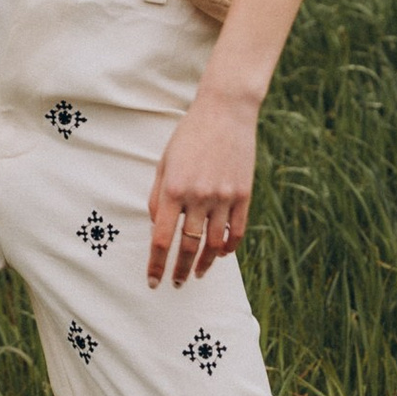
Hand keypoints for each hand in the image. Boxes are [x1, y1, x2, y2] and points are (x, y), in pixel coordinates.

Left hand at [148, 84, 259, 285]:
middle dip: (179, 271)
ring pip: (213, 244)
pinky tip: (220, 254)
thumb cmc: (189, 136)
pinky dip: (228, 247)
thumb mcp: (165, 163)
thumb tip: (157, 226)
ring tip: (197, 274)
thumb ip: (158, 197)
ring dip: (203, 264)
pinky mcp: (243, 194)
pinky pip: (236, 231)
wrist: (225, 111)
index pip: (161, 238)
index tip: (153, 281)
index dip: (156, 264)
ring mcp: (223, 197)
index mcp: (173, 189)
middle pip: (187, 247)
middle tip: (175, 284)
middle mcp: (198, 197)